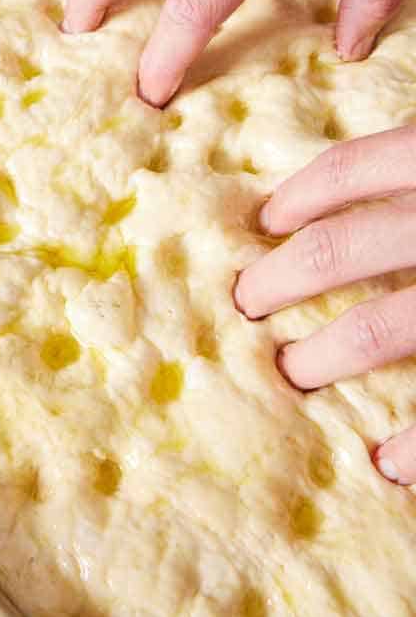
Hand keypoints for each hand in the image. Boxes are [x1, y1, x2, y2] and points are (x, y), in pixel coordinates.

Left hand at [233, 124, 415, 483]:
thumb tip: (345, 186)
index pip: (352, 167)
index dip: (300, 198)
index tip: (263, 224)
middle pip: (342, 249)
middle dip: (279, 281)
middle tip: (244, 305)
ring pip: (382, 325)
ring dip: (327, 354)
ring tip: (290, 372)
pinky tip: (388, 464)